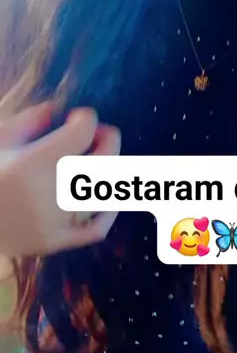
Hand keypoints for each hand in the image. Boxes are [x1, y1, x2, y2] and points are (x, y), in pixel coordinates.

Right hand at [0, 104, 120, 257]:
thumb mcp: (0, 137)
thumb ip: (31, 119)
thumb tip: (60, 109)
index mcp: (30, 163)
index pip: (83, 132)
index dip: (86, 118)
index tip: (77, 117)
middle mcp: (46, 194)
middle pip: (102, 160)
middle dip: (107, 139)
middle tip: (98, 133)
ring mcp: (53, 222)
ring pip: (104, 191)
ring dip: (109, 169)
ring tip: (97, 159)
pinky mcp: (53, 243)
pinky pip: (97, 229)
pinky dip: (109, 211)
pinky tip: (106, 195)